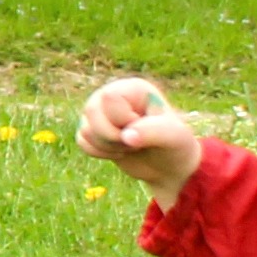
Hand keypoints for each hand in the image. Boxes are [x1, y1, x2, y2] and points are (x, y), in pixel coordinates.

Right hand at [76, 75, 203, 201]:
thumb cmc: (175, 146)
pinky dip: (99, 152)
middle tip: (135, 142)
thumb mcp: (173, 137)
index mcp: (133, 88)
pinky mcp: (93, 130)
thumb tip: (126, 136)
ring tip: (130, 146)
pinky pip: (81, 141)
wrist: (169, 167)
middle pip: (91, 111)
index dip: (123, 120)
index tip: (143, 127)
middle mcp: (113, 95)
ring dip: (107, 146)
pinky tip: (119, 151)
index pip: (109, 98)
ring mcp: (101, 113)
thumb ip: (152, 132)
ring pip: (85, 129)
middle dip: (112, 136)